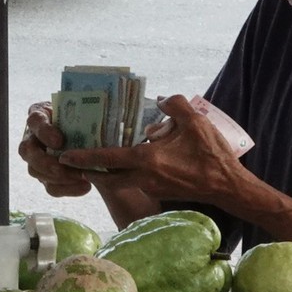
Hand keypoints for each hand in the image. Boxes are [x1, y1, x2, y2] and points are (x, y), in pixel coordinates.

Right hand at [20, 102, 92, 197]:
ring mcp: (36, 159)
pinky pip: (50, 187)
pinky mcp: (46, 177)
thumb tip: (96, 121)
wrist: (90, 135)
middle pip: (27, 151)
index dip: (44, 132)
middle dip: (47, 162)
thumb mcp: (84, 112)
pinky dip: (68, 189)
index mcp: (40, 117)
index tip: (59, 141)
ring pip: (35, 171)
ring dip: (58, 177)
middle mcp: (32, 138)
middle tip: (69, 166)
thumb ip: (84, 115)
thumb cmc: (84, 119)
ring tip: (83, 177)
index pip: (34, 121)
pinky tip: (86, 186)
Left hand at [57, 94, 250, 207]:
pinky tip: (127, 160)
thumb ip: (174, 105)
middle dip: (88, 169)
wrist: (227, 187)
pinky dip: (125, 173)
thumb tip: (160, 101)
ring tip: (94, 159)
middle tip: (71, 161)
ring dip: (106, 172)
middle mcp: (143, 176)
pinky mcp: (159, 191)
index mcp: (146, 160)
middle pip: (106, 176)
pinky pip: (134, 181)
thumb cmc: (211, 155)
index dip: (84, 157)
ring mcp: (151, 186)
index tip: (64, 156)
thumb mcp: (195, 121)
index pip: (107, 158)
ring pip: (120, 180)